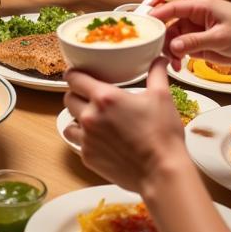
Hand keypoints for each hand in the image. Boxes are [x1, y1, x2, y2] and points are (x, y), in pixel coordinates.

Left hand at [64, 59, 186, 192]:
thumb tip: (160, 59)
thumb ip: (157, 74)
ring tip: (92, 119)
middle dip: (77, 95)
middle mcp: (90, 116)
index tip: (78, 74)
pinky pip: (78, 143)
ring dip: (77, 118)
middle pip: (68, 98)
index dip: (74, 74)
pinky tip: (100, 139)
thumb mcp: (162, 97)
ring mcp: (87, 139)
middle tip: (90, 97)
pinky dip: (85, 139)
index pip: (74, 78)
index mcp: (104, 98)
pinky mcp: (88, 157)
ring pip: (68, 122)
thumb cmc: (162, 134)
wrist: (161, 173)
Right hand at [152, 0, 230, 68]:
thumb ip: (194, 42)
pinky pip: (181, 48)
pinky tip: (179, 65)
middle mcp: (194, 16)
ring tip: (175, 64)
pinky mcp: (199, 42)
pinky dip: (177, 57)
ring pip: (172, 39)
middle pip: (168, 26)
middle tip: (162, 54)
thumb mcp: (220, 38)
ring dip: (169, 51)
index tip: (143, 28)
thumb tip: (172, 46)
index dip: (156, 17)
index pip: (171, 8)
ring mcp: (196, 30)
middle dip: (163, 41)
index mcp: (199, 6)